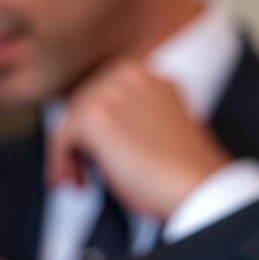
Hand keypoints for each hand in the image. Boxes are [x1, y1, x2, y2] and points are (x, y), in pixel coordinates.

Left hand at [46, 62, 231, 219]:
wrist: (198, 185)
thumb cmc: (183, 169)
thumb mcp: (158, 128)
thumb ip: (131, 118)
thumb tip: (90, 136)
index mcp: (150, 74)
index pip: (104, 93)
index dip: (95, 128)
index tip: (94, 155)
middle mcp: (130, 74)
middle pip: (83, 103)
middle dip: (80, 141)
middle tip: (82, 174)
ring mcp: (112, 91)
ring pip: (70, 119)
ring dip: (70, 153)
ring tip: (80, 182)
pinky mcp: (97, 116)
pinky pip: (61, 137)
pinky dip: (60, 161)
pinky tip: (73, 182)